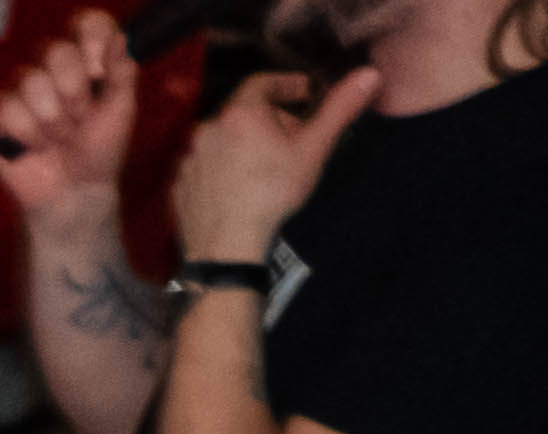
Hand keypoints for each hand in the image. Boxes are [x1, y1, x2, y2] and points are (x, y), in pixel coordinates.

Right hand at [0, 11, 140, 220]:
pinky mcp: (0, 116)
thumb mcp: (122, 110)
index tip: (99, 70)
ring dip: (52, 118)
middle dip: (73, 90)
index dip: (91, 39)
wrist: (74, 192)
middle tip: (82, 117)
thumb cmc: (100, 150)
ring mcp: (25, 91)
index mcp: (88, 61)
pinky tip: (36, 147)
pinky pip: (7, 107)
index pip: (85, 24)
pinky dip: (28, 132)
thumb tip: (121, 37)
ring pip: (31, 80)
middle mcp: (55, 70)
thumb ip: (123, 72)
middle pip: (55, 50)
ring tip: (61, 138)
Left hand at [174, 58, 375, 265]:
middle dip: (269, 118)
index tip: (303, 92)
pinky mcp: (178, 185)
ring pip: (222, 140)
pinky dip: (222, 167)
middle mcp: (206, 130)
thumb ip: (339, 109)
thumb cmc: (273, 193)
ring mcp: (189, 159)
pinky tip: (239, 185)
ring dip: (244, 143)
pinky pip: (205, 166)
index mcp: (239, 114)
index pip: (262, 83)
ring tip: (266, 163)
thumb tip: (369, 74)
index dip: (285, 84)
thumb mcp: (313, 149)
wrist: (226, 245)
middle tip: (291, 136)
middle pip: (242, 113)